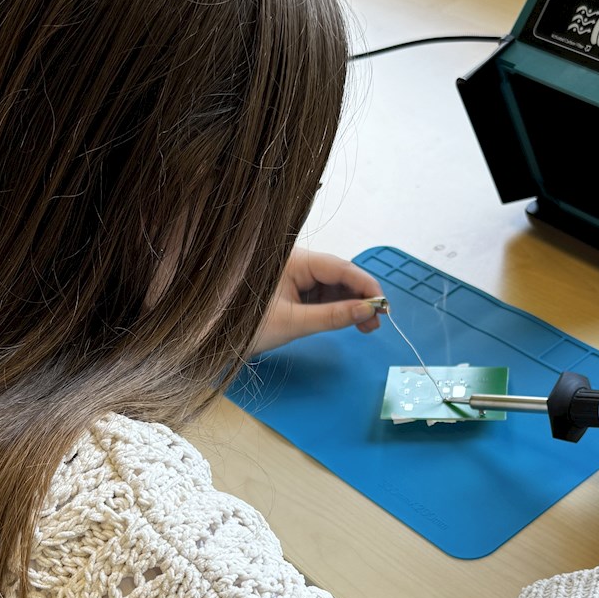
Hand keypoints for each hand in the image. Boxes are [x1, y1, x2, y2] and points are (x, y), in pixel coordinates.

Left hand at [251, 248, 382, 354]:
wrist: (214, 336)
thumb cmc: (247, 325)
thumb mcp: (294, 323)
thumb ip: (333, 316)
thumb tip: (368, 310)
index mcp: (294, 260)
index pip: (340, 267)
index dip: (365, 284)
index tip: (384, 304)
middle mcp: (297, 263)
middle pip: (339, 275)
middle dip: (361, 297)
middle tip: (378, 321)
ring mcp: (295, 276)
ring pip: (333, 287)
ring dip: (352, 305)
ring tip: (367, 327)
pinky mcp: (293, 290)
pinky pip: (322, 295)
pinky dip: (337, 309)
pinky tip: (350, 321)